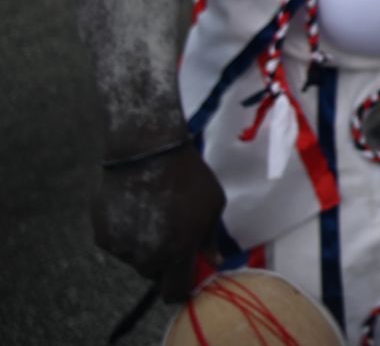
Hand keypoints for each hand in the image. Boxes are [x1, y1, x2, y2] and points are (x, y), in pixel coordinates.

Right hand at [92, 143, 224, 301]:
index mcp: (177, 252)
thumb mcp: (214, 204)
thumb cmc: (188, 176)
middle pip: (153, 273)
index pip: (174, 291)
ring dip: (143, 245)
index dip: (181, 287)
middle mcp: (147, 256)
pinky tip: (135, 208)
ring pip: (134, 258)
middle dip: (163, 260)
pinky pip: (117, 244)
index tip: (184, 277)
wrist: (147, 151)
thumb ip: (210, 239)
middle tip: (171, 233)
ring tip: (153, 213)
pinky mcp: (102, 235)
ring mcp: (121, 247)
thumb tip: (213, 262)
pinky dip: (125, 234)